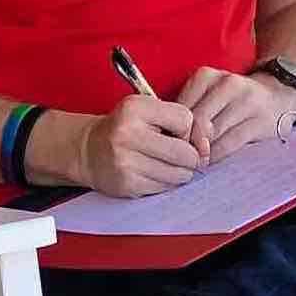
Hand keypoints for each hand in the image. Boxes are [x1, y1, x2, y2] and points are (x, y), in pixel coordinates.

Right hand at [78, 94, 204, 195]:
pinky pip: (164, 187)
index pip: (185, 120)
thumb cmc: (125, 129)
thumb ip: (179, 122)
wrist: (89, 150)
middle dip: (190, 157)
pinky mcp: (127, 183)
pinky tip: (153, 174)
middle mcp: (128, 133)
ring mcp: (125, 161)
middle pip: (185, 152)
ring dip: (180, 172)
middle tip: (181, 156)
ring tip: (166, 164)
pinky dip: (166, 183)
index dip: (187, 129)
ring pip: (178, 174)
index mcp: (135, 108)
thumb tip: (206, 149)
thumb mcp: (147, 112)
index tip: (175, 132)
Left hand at [175, 66, 295, 162]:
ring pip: (213, 133)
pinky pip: (230, 143)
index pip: (181, 108)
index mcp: (207, 76)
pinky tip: (212, 160)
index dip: (172, 131)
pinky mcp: (260, 120)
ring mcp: (246, 101)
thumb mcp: (208, 95)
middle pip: (196, 121)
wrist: (277, 95)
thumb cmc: (233, 100)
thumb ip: (188, 111)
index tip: (170, 145)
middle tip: (181, 158)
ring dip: (201, 152)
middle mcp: (227, 84)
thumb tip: (164, 136)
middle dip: (187, 143)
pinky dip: (217, 155)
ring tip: (195, 161)